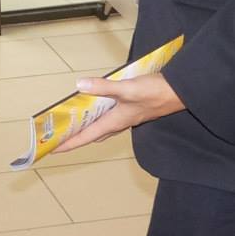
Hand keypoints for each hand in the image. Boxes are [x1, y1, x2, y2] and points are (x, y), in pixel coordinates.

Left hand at [51, 72, 185, 153]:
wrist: (181, 92)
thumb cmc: (156, 92)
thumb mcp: (127, 89)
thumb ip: (103, 87)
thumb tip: (80, 85)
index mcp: (115, 121)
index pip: (86, 136)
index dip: (69, 143)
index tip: (53, 149)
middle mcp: (120, 122)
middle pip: (93, 134)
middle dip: (76, 137)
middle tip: (60, 138)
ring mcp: (128, 116)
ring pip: (103, 126)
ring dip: (89, 127)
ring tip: (75, 123)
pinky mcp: (134, 109)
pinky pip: (112, 116)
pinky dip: (101, 114)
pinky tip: (100, 104)